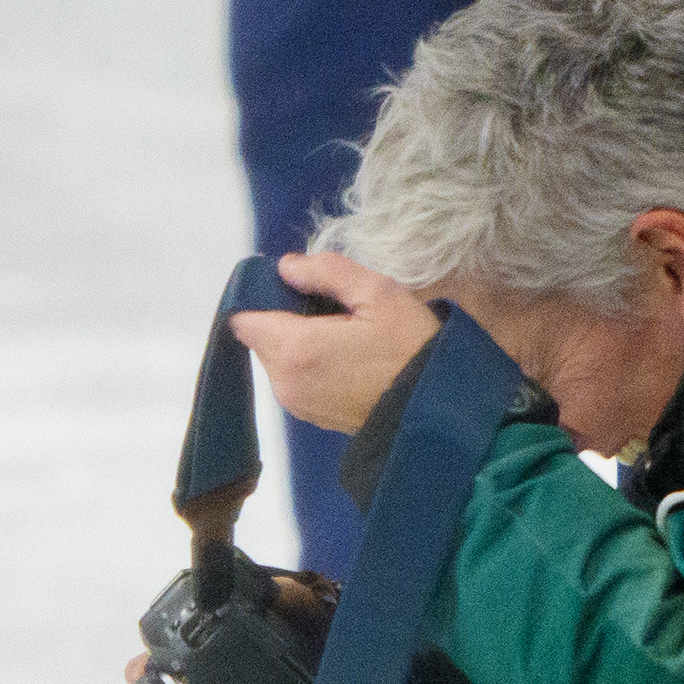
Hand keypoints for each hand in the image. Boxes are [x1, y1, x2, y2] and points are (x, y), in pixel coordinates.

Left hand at [233, 248, 438, 435]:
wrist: (438, 410)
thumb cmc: (412, 348)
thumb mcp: (378, 293)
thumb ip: (327, 271)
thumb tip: (287, 266)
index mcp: (295, 349)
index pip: (245, 319)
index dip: (264, 298)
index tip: (296, 288)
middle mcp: (285, 382)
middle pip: (263, 338)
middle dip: (287, 318)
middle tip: (335, 310)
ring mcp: (297, 404)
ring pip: (279, 359)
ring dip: (300, 342)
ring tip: (346, 334)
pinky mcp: (312, 417)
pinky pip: (296, 379)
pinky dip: (311, 364)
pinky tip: (348, 357)